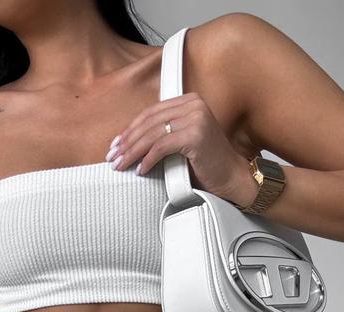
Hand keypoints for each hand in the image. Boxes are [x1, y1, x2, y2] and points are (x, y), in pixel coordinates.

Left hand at [106, 92, 258, 207]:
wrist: (230, 178)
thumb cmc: (205, 164)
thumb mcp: (181, 141)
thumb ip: (163, 133)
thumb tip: (128, 140)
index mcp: (189, 101)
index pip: (151, 113)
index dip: (130, 129)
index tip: (115, 145)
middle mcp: (194, 104)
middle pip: (149, 122)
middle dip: (127, 141)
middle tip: (112, 157)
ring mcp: (196, 118)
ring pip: (153, 135)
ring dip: (132, 152)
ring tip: (121, 165)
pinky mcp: (196, 135)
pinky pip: (162, 147)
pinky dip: (148, 160)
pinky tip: (140, 171)